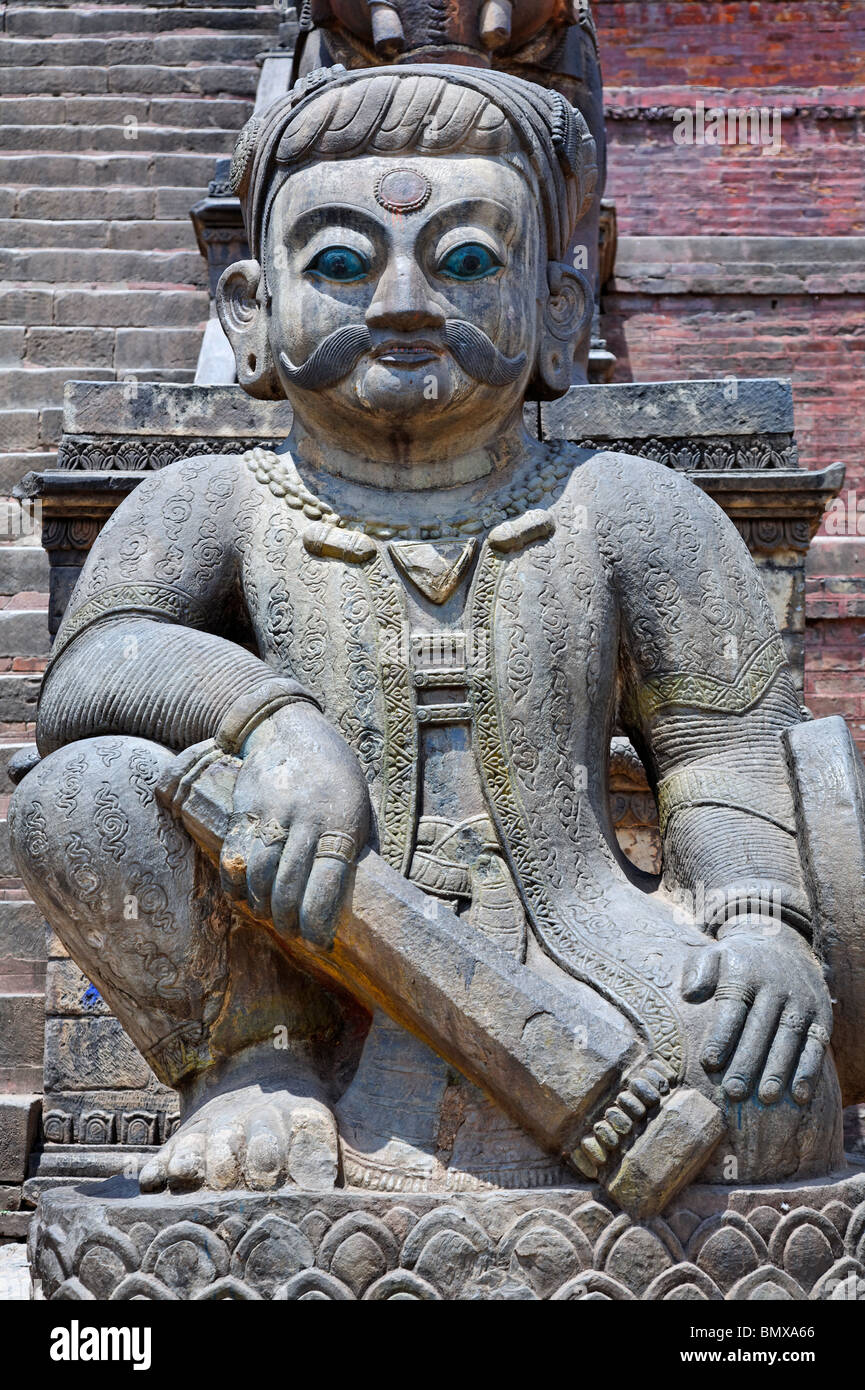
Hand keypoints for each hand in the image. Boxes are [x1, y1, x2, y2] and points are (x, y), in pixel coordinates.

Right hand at [219, 702, 369, 944]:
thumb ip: (360, 847)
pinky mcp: (245, 808)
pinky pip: (233, 855)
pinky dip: (234, 884)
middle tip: (290, 933)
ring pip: (258, 873)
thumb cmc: (335, 777)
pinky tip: (242, 895)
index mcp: (342, 822)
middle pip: (289, 884)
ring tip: (268, 915)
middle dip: (288, 919)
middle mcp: (307, 818)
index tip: (316, 942)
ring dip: (261, 904)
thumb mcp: (360, 806)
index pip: (327, 884)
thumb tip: (368, 897)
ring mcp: (273, 812)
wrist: (292, 730)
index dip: (317, 921)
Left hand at [681, 918, 831, 1105]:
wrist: (782, 943)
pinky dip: (808, 1070)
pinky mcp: (821, 1015)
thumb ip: (699, 973)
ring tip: (766, 1098)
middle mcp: (775, 987)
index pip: (732, 1008)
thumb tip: (690, 995)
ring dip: (778, 1070)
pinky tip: (799, 1095)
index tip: (709, 1063)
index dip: (722, 1036)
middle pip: (760, 1029)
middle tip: (734, 1092)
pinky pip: (816, 1045)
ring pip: (789, 1039)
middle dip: (747, 1062)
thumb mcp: (715, 955)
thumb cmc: (739, 961)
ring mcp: (800, 1002)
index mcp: (744, 974)